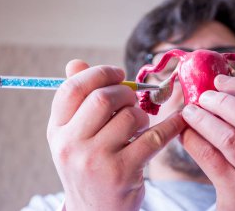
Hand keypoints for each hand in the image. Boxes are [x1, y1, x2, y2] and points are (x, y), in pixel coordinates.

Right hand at [47, 59, 185, 210]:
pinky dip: (170, 126)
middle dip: (125, 93)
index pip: (72, 88)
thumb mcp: (74, 137)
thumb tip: (76, 63)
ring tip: (140, 124)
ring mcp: (96, 160)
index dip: (99, 73)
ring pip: (129, 116)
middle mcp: (70, 145)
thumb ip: (78, 100)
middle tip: (132, 101)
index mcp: (56, 131)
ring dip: (143, 115)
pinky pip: (153, 138)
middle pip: (102, 98)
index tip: (119, 75)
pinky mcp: (122, 172)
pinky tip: (178, 121)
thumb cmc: (89, 166)